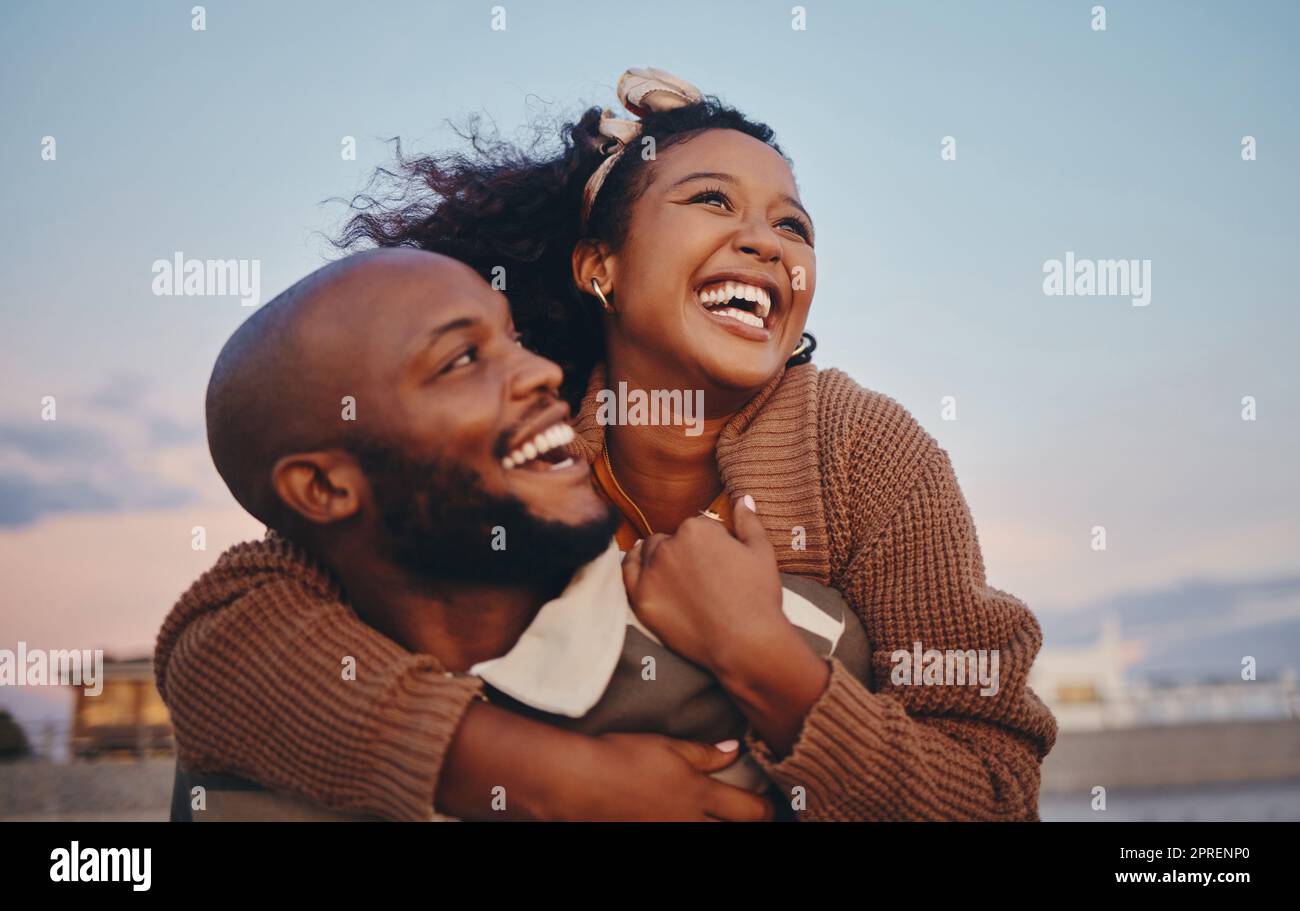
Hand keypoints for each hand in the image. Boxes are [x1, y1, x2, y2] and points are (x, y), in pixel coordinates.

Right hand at [558, 733, 773, 821]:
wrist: (578, 783)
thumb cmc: (622, 757)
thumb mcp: (667, 746)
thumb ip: (704, 754)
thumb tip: (735, 751)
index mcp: (699, 794)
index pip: (750, 810)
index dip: (766, 809)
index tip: (770, 804)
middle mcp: (689, 823)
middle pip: (734, 833)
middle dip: (748, 824)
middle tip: (752, 815)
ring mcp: (668, 835)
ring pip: (706, 839)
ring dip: (716, 828)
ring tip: (718, 820)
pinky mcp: (647, 841)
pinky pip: (678, 838)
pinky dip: (688, 829)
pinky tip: (684, 820)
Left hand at [620, 495, 785, 673]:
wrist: (746, 643)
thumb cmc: (758, 597)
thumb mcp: (761, 551)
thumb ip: (748, 521)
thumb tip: (743, 498)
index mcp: (697, 528)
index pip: (697, 527)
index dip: (709, 545)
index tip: (718, 563)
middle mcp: (669, 544)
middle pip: (669, 539)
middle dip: (682, 551)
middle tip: (700, 576)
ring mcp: (652, 572)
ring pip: (648, 554)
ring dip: (659, 559)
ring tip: (677, 578)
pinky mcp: (641, 598)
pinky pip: (627, 572)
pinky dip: (633, 566)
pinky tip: (640, 567)